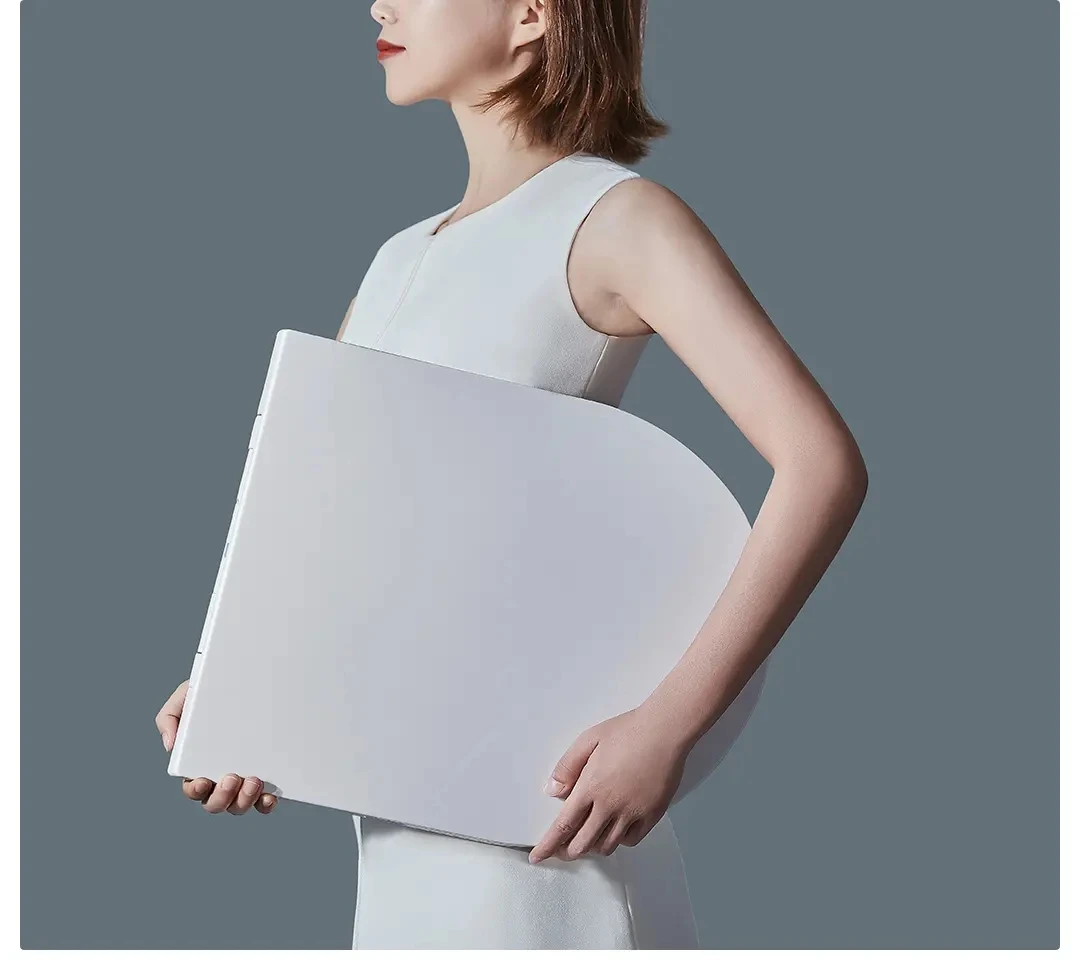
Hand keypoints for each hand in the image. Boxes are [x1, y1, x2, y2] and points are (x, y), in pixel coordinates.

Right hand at [156, 679, 277, 815]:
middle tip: (231, 778)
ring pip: (238, 806)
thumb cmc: (212, 691)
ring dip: (244, 801)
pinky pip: (264, 802)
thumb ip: (169, 717)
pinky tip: (270, 796)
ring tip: (253, 780)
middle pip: (215, 803)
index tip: (202, 780)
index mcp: (198, 764)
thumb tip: (169, 745)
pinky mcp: (266, 778)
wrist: (247, 680)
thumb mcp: (186, 697)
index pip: (192, 788)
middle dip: (221, 798)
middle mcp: (220, 777)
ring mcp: (243, 780)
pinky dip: (265, 804)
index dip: (195, 790)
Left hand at [528, 705, 687, 863]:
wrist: (664, 731)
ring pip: (607, 846)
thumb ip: (567, 766)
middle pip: (582, 843)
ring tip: (587, 839)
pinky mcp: (652, 815)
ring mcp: (632, 813)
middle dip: (567, 852)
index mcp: (591, 787)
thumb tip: (552, 790)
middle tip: (561, 850)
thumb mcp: (588, 740)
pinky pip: (631, 840)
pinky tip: (615, 831)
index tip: (538, 856)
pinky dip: (619, 841)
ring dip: (592, 848)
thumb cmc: (628, 731)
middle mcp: (610, 805)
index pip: (563, 825)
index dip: (548, 845)